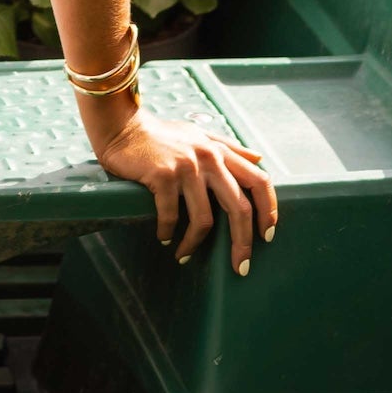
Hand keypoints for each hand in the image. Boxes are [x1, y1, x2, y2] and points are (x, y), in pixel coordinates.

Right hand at [90, 102, 277, 274]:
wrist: (123, 126)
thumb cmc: (161, 135)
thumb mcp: (199, 135)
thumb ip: (229, 147)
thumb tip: (259, 159)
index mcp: (220, 151)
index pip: (259, 181)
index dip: (268, 210)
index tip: (266, 234)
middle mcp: (209, 158)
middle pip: (239, 207)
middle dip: (242, 242)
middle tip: (240, 266)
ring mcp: (186, 167)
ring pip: (204, 219)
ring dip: (194, 244)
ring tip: (184, 255)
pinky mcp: (163, 175)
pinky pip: (172, 215)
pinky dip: (168, 232)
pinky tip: (164, 237)